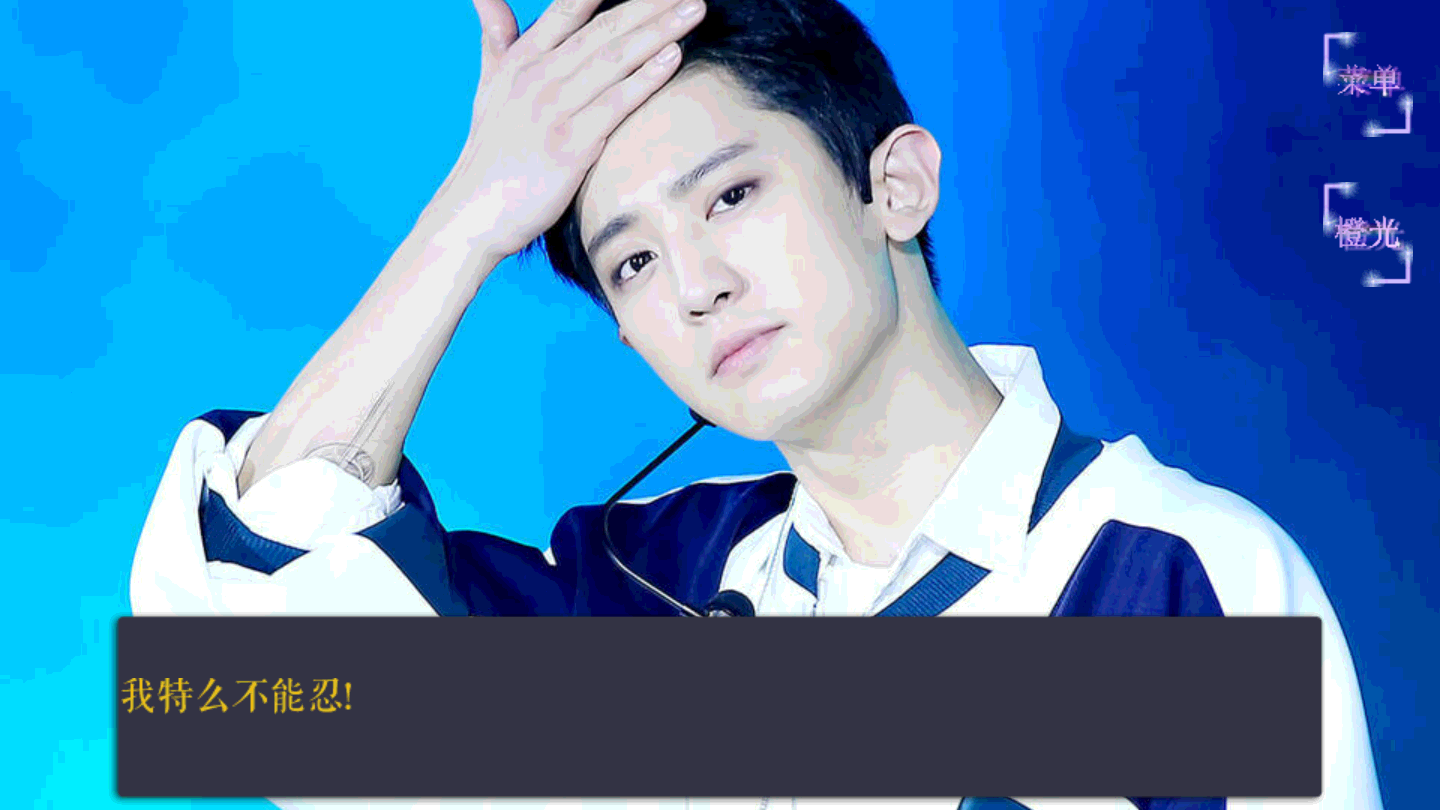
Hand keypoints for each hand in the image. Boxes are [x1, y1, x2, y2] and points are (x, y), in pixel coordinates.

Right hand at [425, 0, 705, 266]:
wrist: (472, 212)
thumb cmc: (490, 154)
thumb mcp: (488, 86)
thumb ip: (496, 38)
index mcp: (521, 58)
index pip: (569, 8)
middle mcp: (536, 76)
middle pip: (604, 28)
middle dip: (650, 5)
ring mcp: (552, 109)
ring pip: (614, 59)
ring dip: (659, 31)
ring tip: (694, 9)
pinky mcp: (568, 144)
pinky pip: (614, 103)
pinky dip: (645, 78)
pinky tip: (674, 56)